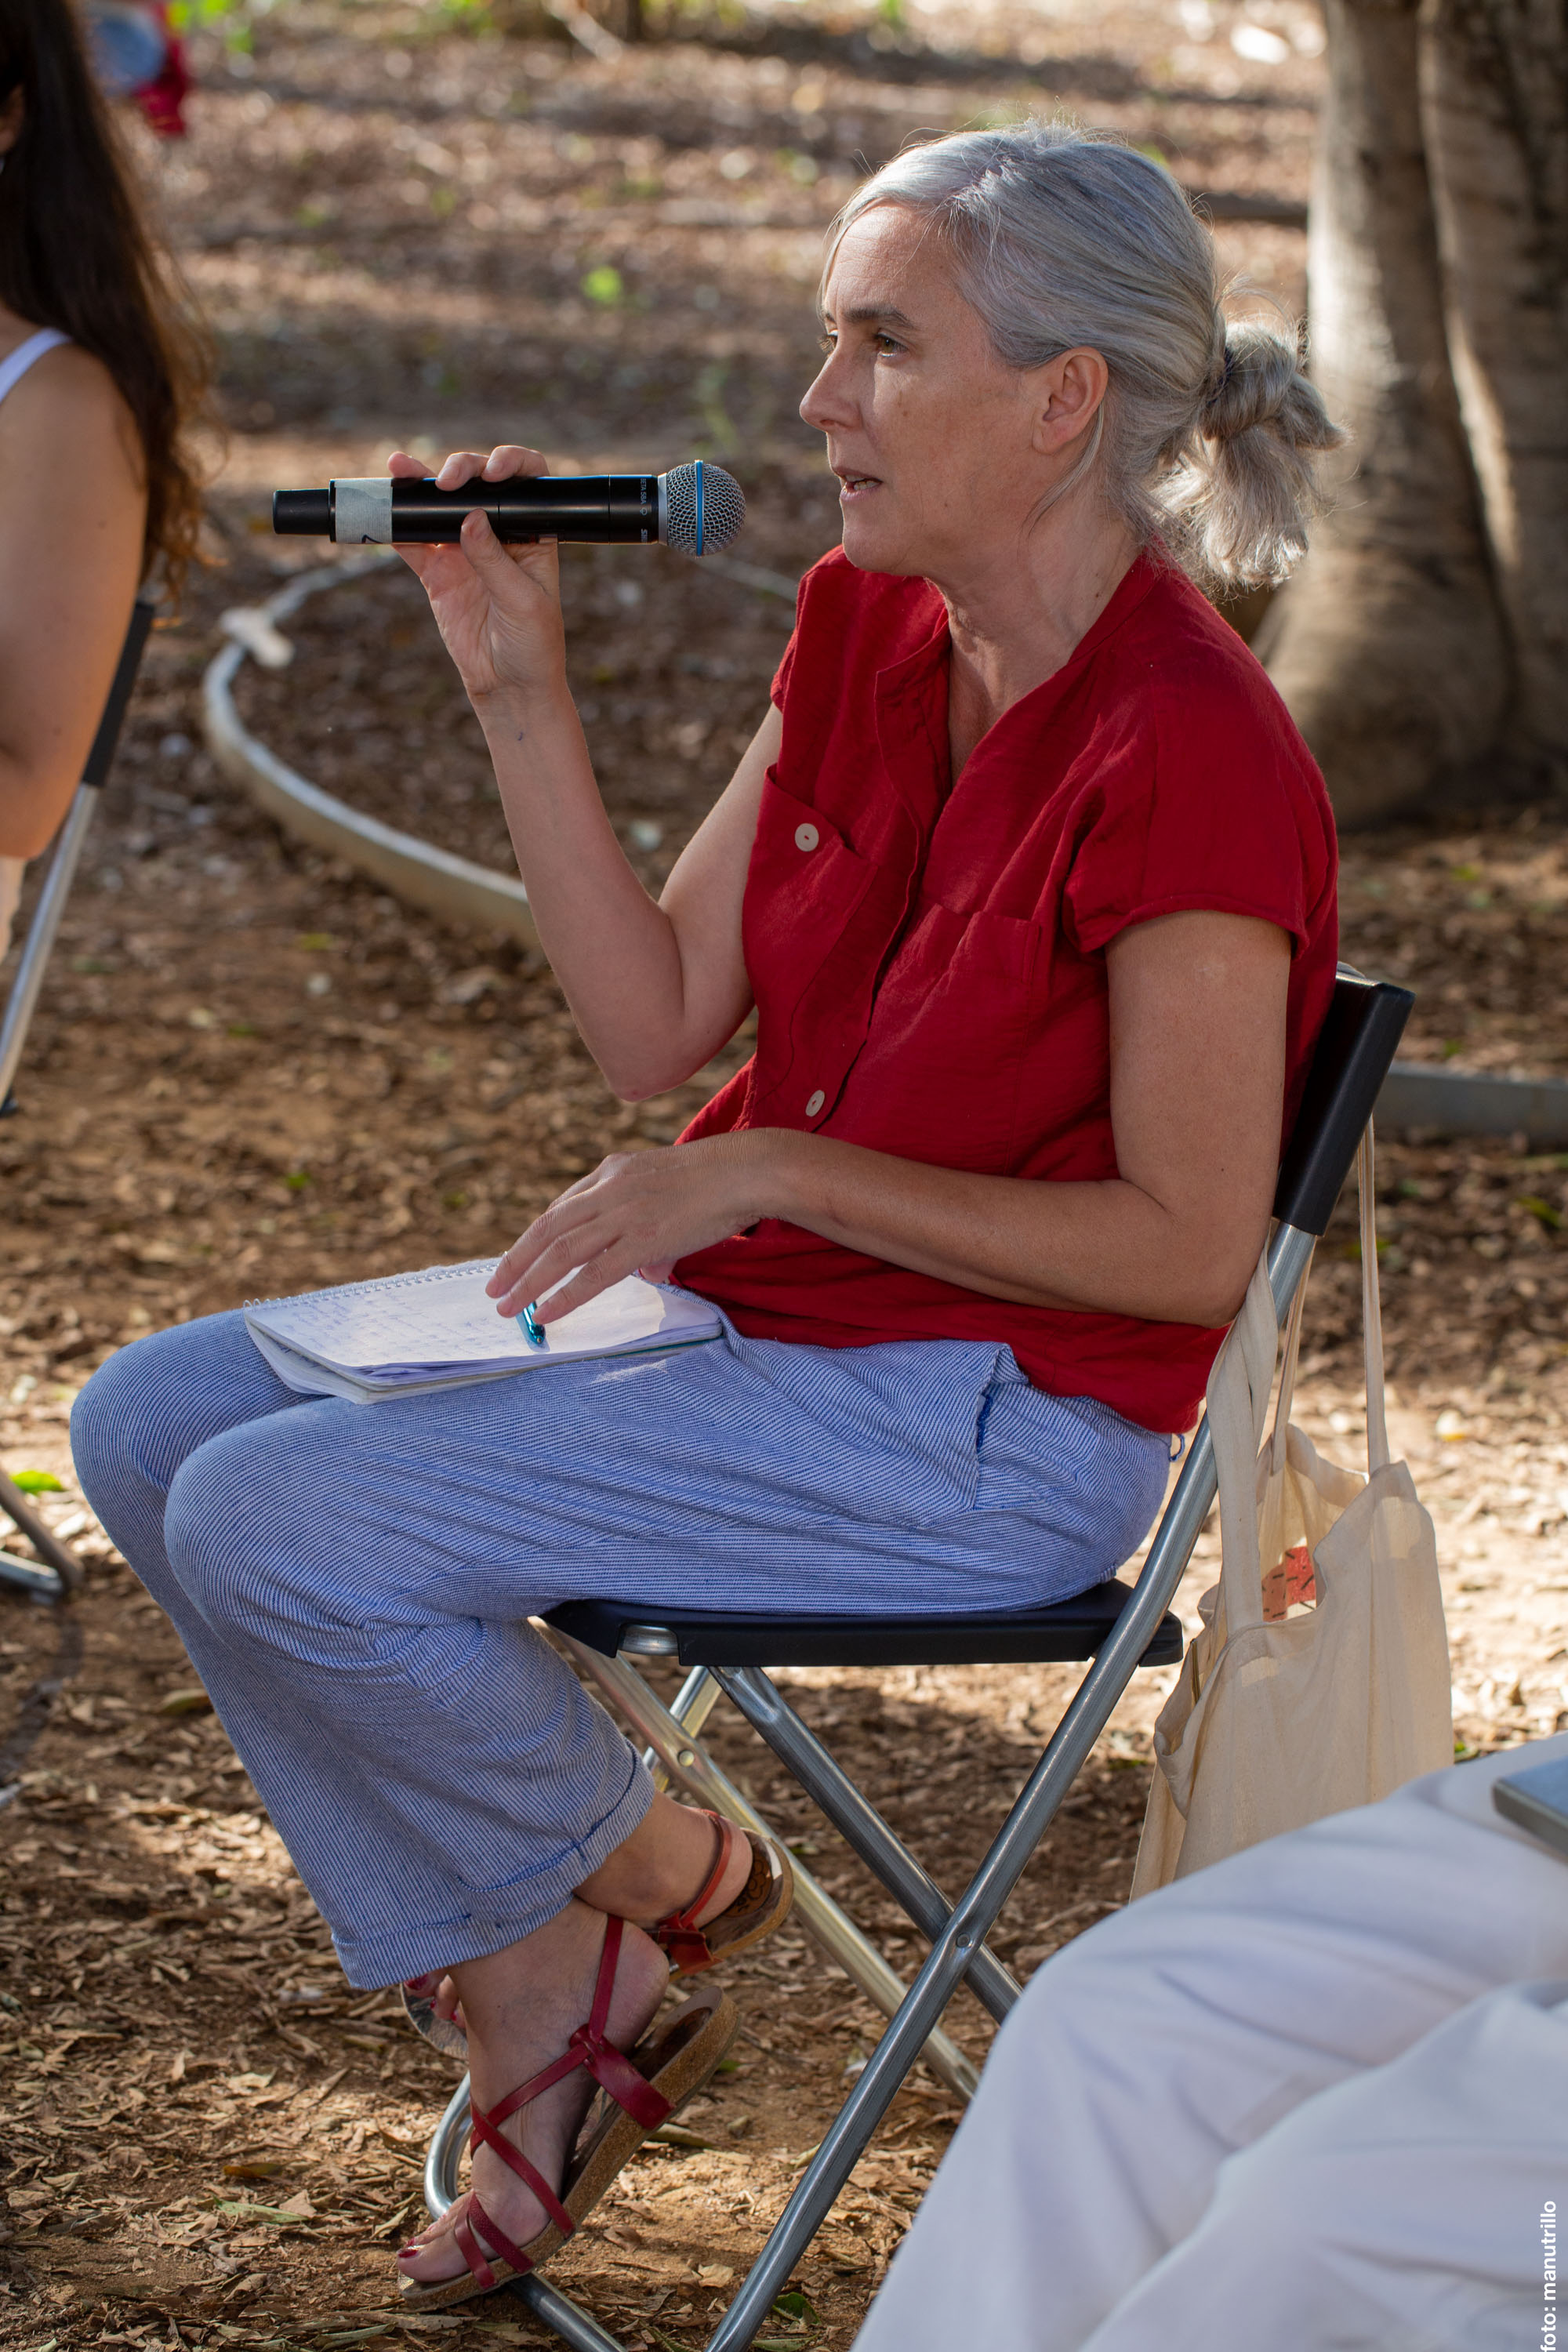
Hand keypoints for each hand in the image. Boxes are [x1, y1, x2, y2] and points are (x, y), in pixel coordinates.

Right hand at [389, 444, 567, 710]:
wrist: (509, 686)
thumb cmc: (534, 645)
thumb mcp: (522, 602)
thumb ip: (495, 560)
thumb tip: (470, 518)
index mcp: (531, 534)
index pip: (525, 484)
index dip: (511, 464)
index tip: (493, 471)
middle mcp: (498, 534)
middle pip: (475, 486)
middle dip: (459, 472)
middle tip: (445, 482)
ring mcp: (464, 551)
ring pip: (439, 508)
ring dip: (418, 487)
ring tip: (398, 469)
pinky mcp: (438, 572)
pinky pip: (412, 543)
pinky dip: (395, 527)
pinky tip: (381, 512)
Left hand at [486, 1135, 788, 1322]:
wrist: (745, 1171)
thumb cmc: (716, 1184)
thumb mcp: (667, 1195)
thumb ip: (650, 1237)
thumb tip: (648, 1273)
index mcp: (611, 1172)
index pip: (561, 1208)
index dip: (534, 1240)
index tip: (518, 1261)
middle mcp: (609, 1189)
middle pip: (548, 1228)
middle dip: (516, 1261)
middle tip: (494, 1288)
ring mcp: (624, 1213)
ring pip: (561, 1251)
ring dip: (528, 1281)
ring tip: (507, 1306)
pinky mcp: (644, 1238)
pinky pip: (594, 1273)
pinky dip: (565, 1295)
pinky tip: (545, 1311)